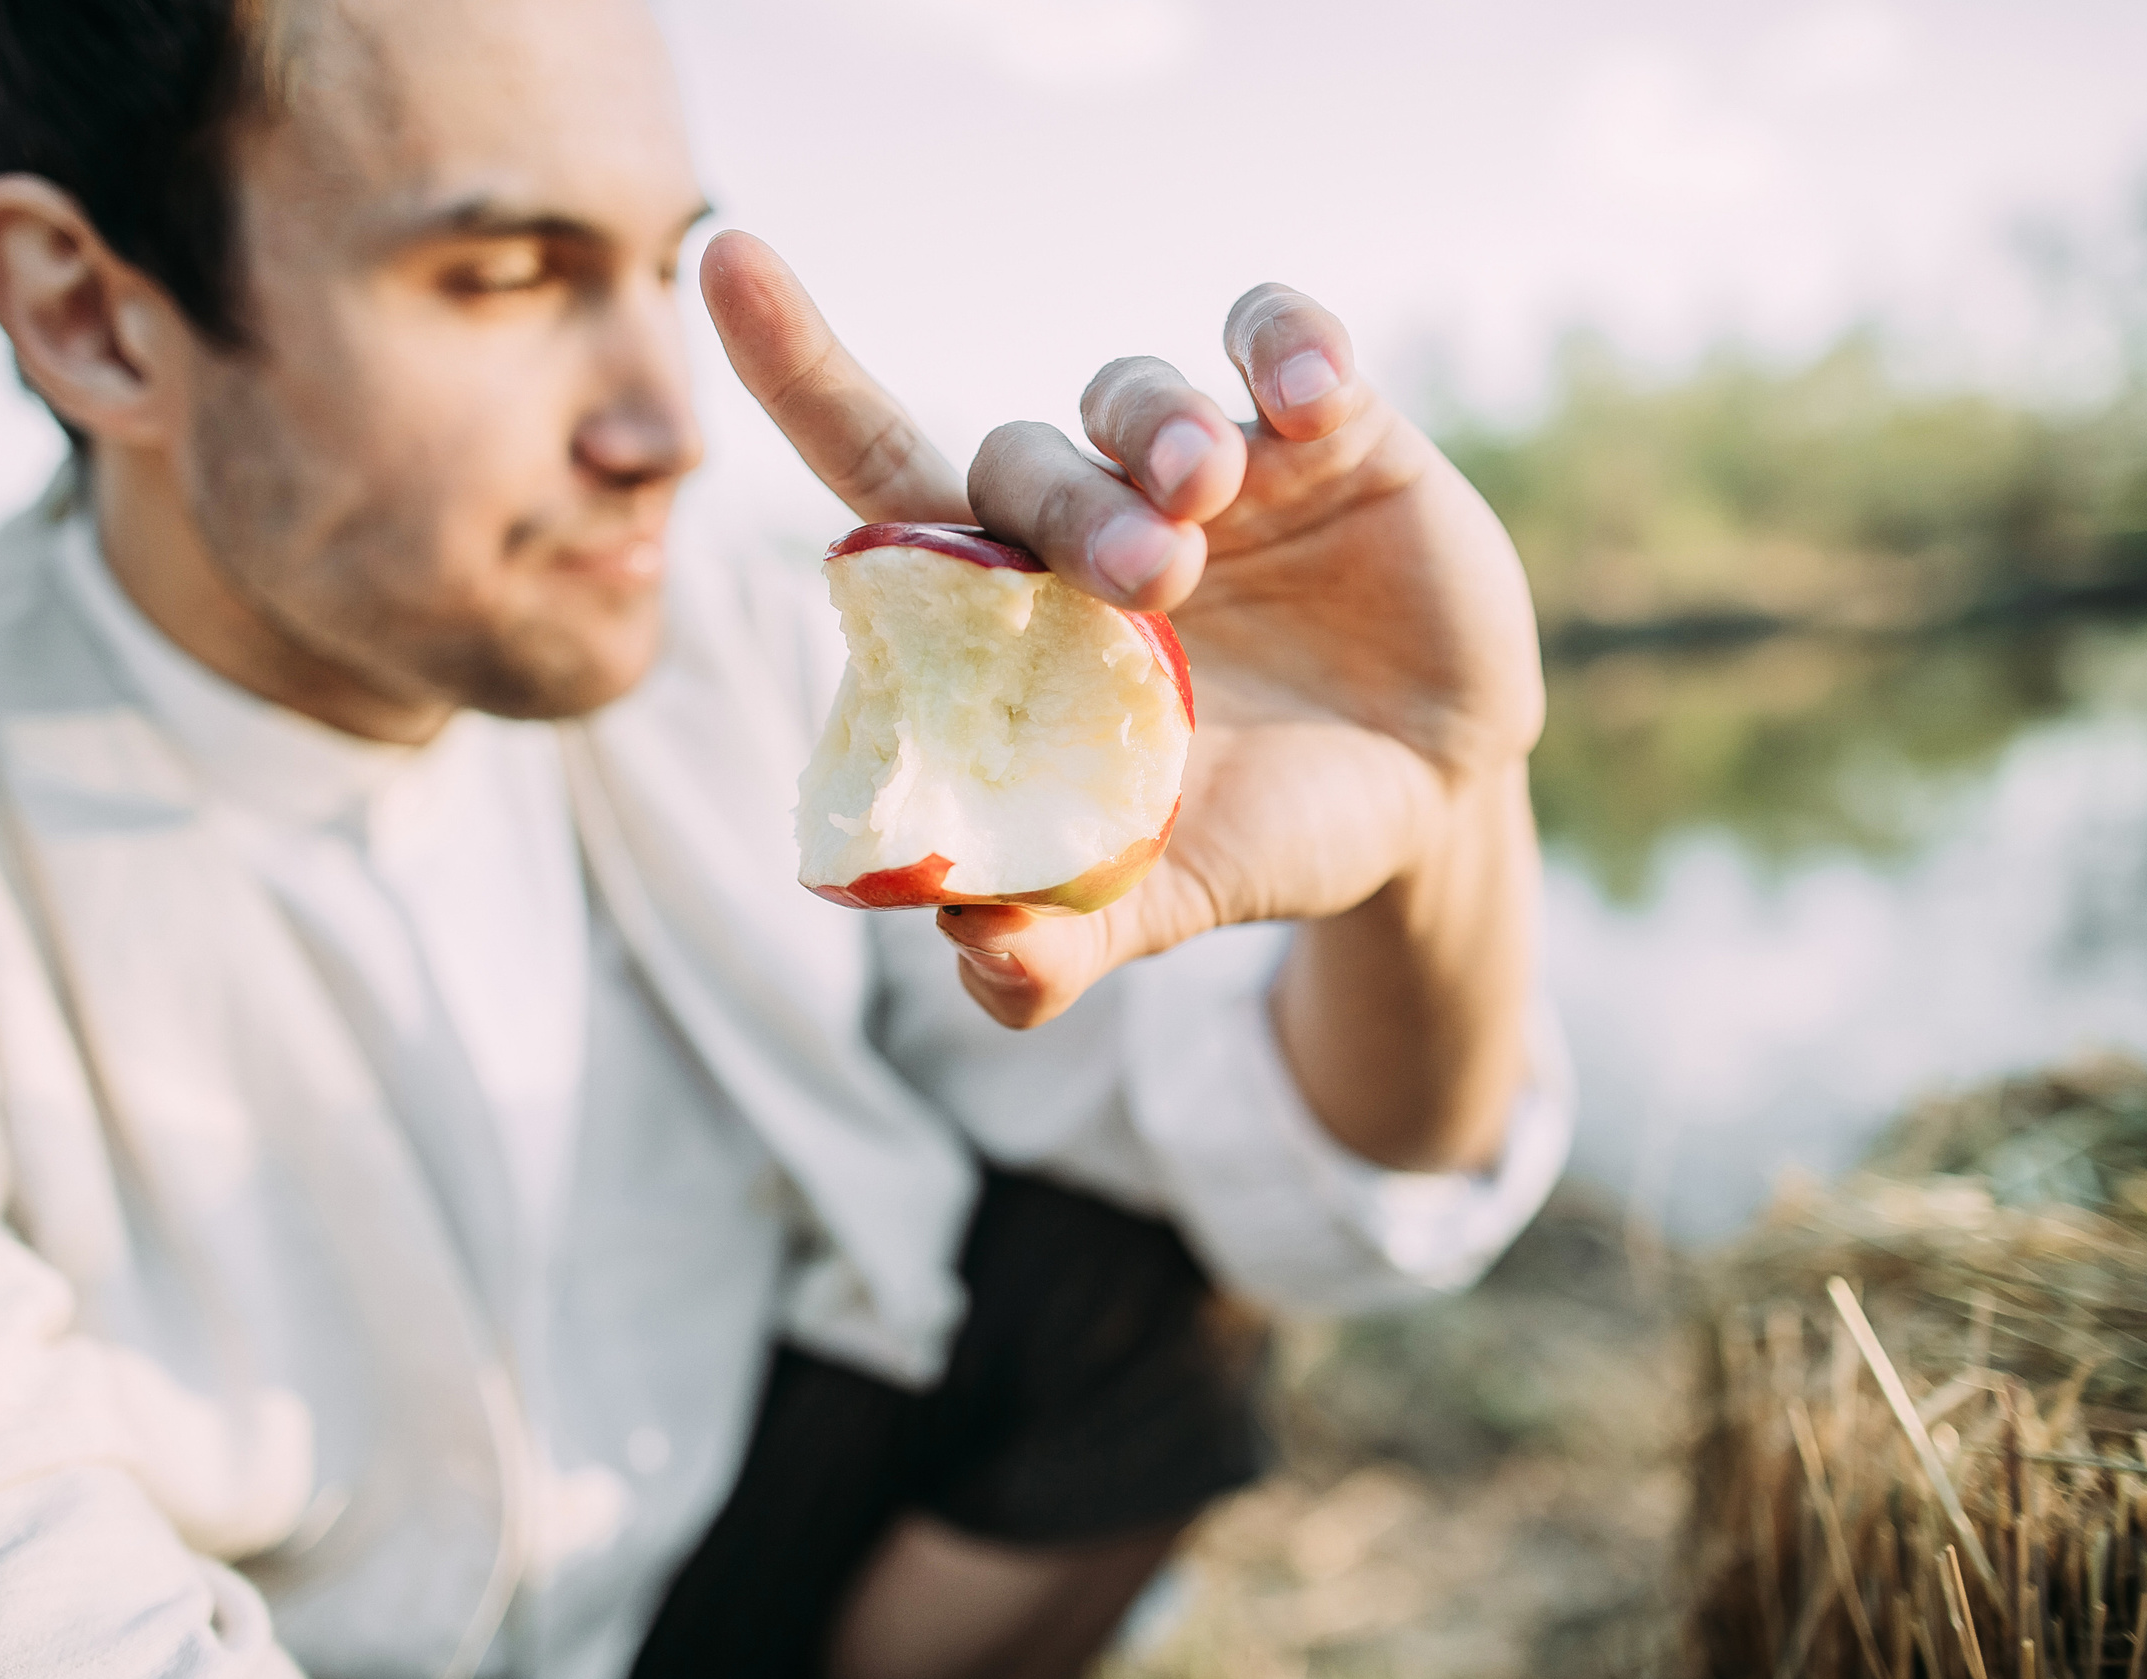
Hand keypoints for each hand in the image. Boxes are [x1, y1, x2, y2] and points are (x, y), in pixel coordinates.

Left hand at [701, 231, 1542, 1036]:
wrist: (1423, 800)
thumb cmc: (1255, 832)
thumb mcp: (1165, 894)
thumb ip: (1065, 939)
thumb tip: (975, 955)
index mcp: (1016, 620)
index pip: (882, 471)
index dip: (801, 367)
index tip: (722, 255)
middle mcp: (1091, 521)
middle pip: (1023, 463)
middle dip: (1071, 505)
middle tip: (1156, 580)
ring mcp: (1211, 468)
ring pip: (1135, 393)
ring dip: (1159, 426)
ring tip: (1216, 490)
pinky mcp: (1330, 431)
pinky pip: (1283, 338)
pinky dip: (1289, 347)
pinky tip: (1316, 405)